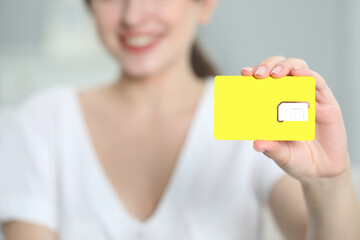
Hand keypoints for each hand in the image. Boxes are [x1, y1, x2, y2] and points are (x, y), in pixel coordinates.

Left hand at [241, 55, 349, 182]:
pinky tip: (299, 74)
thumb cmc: (296, 159)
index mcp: (273, 105)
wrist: (322, 171)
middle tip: (259, 75)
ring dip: (286, 66)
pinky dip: (308, 75)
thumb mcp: (281, 156)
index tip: (244, 73)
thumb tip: (256, 143)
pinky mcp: (326, 102)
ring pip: (298, 69)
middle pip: (278, 69)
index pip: (262, 83)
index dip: (253, 74)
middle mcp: (290, 97)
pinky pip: (318, 83)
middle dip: (267, 65)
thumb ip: (271, 149)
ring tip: (276, 74)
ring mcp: (308, 97)